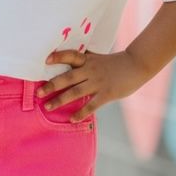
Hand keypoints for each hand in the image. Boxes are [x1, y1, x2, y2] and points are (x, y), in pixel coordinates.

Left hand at [36, 48, 152, 122]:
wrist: (136, 65)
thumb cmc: (114, 62)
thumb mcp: (97, 57)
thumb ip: (84, 59)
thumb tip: (67, 57)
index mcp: (88, 60)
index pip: (71, 56)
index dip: (59, 57)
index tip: (46, 60)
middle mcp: (91, 70)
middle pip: (68, 78)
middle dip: (52, 85)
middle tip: (38, 93)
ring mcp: (98, 83)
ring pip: (76, 92)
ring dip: (60, 100)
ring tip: (48, 107)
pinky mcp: (107, 94)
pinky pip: (91, 105)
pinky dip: (81, 113)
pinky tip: (72, 119)